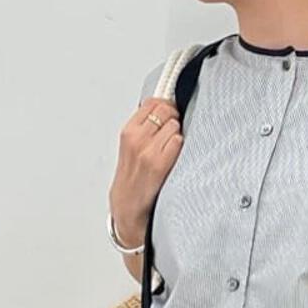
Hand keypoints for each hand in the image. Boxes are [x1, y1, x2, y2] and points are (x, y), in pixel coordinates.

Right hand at [109, 97, 184, 241]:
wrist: (128, 205)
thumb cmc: (132, 176)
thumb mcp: (131, 145)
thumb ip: (144, 126)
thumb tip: (164, 107)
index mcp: (128, 131)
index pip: (152, 102)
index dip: (164, 105)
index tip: (168, 112)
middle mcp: (137, 139)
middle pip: (166, 110)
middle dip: (174, 117)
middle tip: (174, 129)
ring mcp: (148, 151)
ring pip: (174, 125)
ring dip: (178, 134)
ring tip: (171, 147)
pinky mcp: (159, 164)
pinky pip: (178, 142)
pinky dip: (180, 147)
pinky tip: (174, 157)